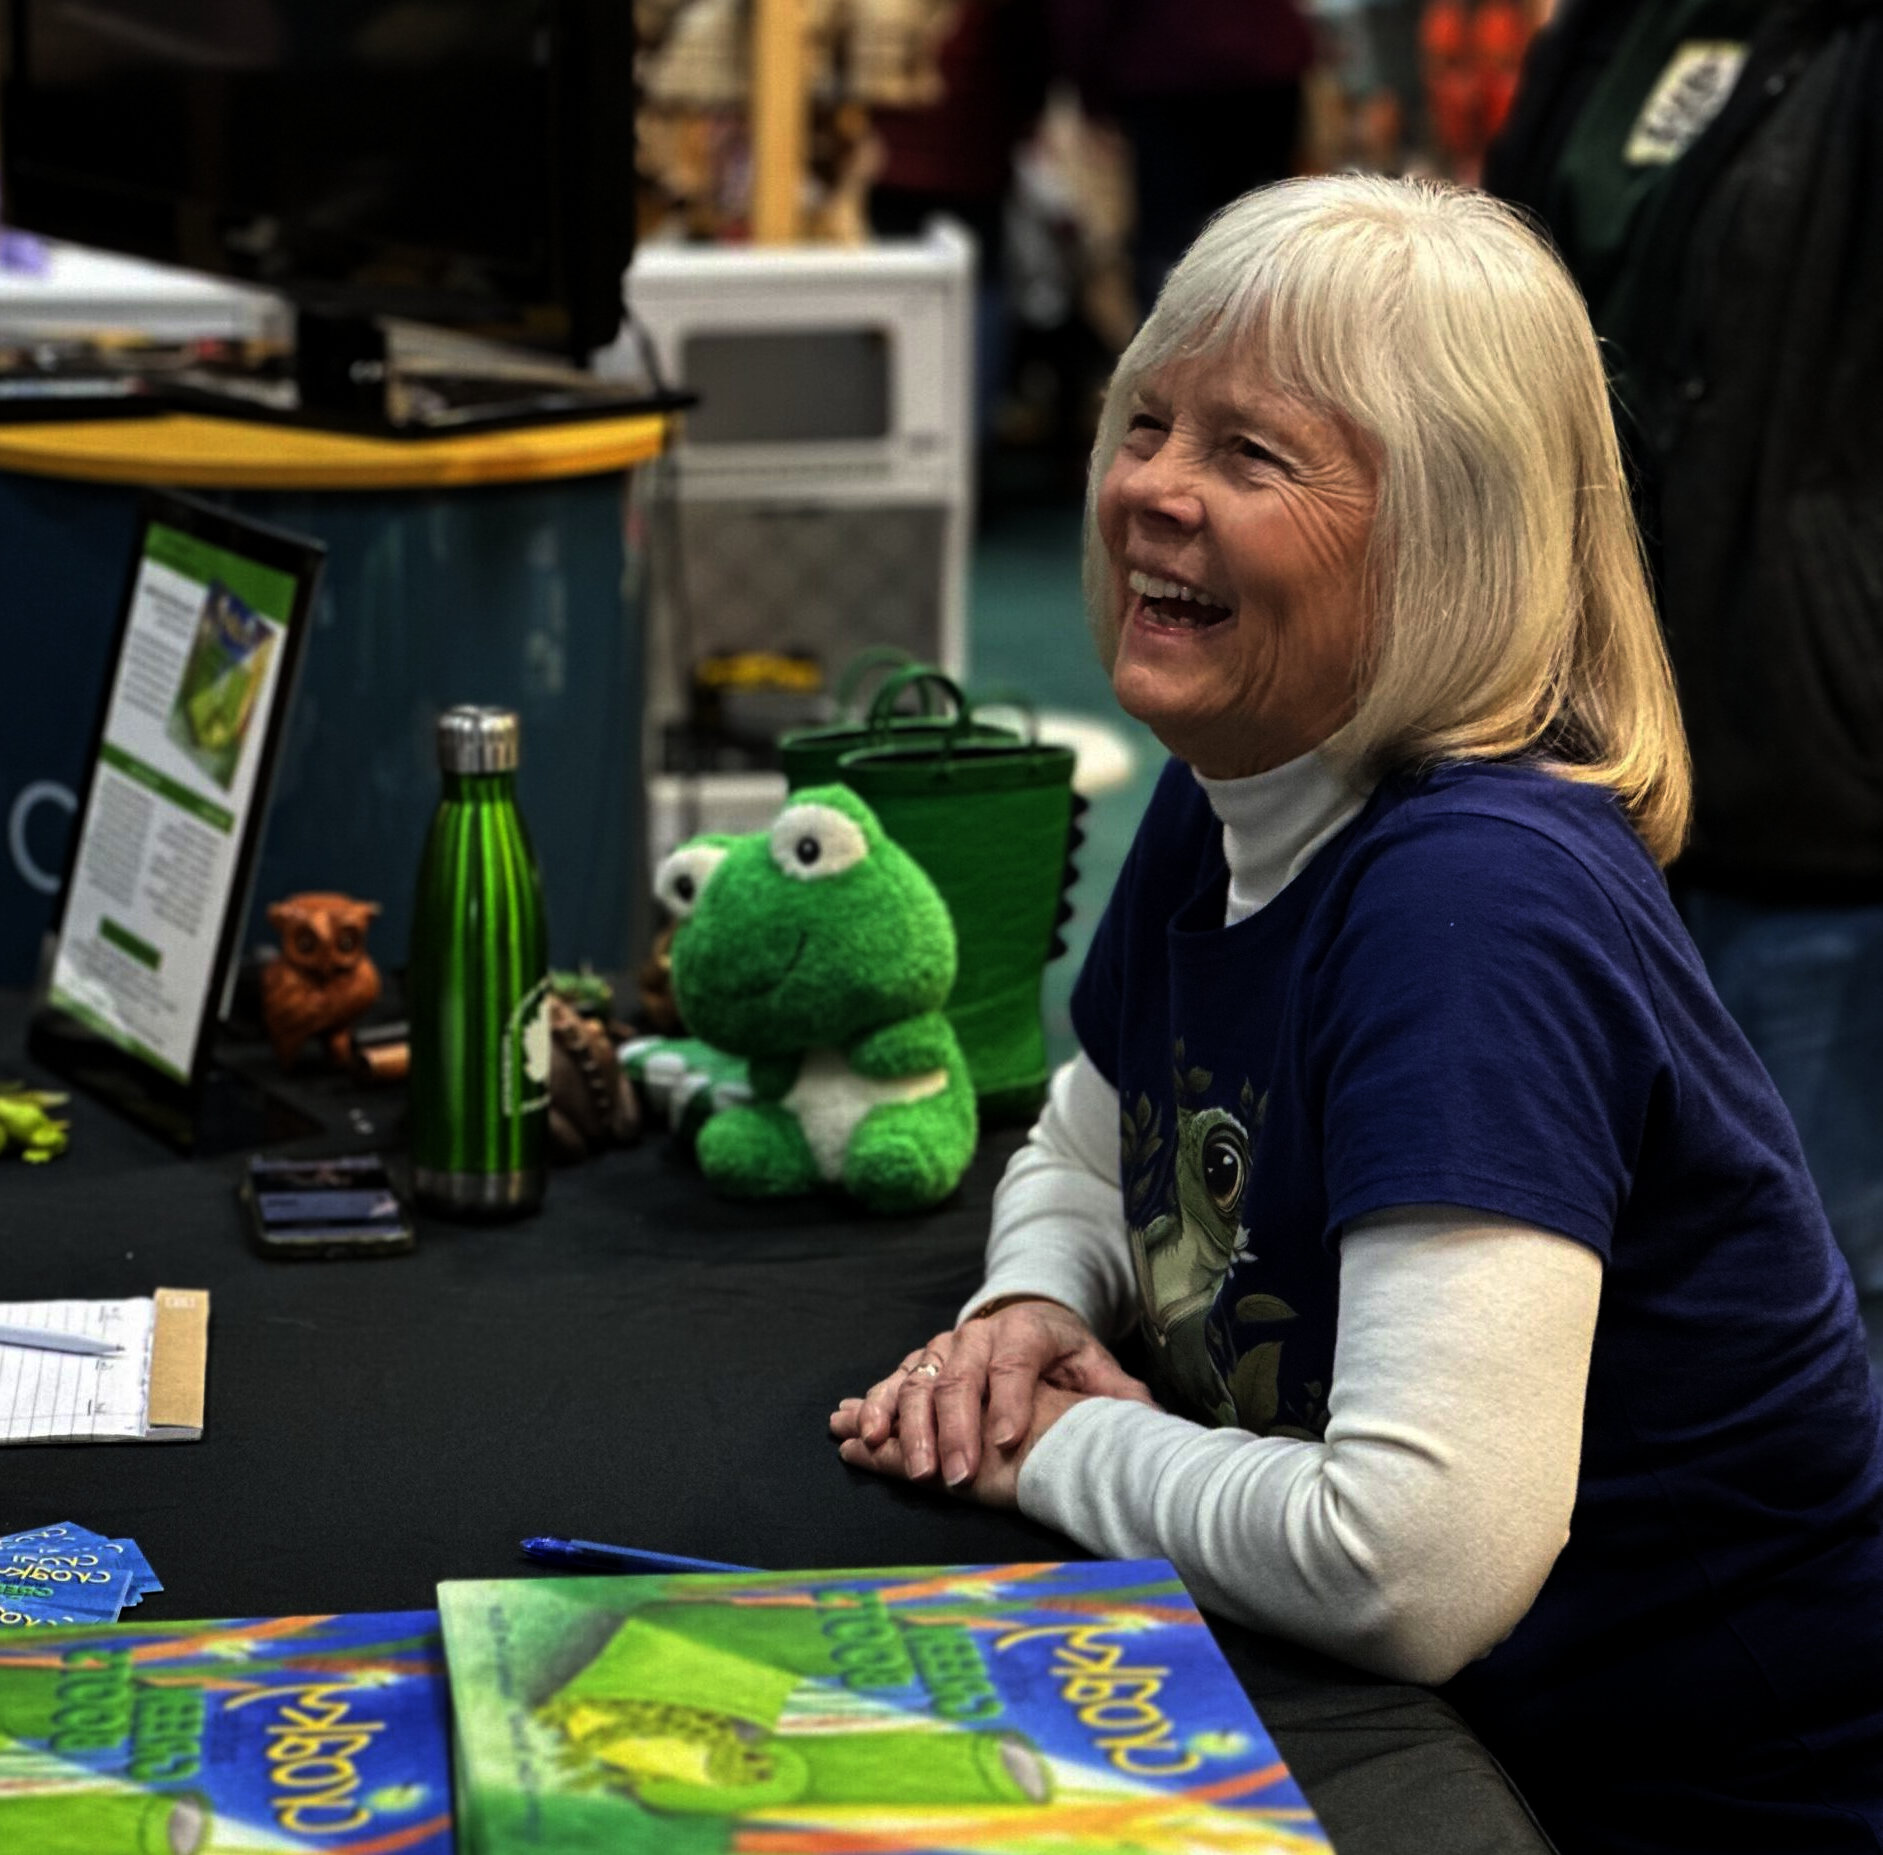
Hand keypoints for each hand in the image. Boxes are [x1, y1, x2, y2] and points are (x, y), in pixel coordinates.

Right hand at [828, 1298, 1153, 1501]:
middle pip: (960, 1378)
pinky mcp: (918, 1361)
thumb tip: (1149, 1419)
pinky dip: (874, 1408)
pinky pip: (892, 1383)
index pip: (1014, 1365)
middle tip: (957, 1478)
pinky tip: (860, 1435)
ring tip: (904, 1464)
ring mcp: (942, 1346)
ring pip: (919, 1381)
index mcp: (1024, 1331)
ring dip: (908, 1425)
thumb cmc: (1061, 1352)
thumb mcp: (1094, 1364)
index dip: (1009, 1402)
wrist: (1024, 1313)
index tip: (1007, 1443)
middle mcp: (977, 1334)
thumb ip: (1116, 1392)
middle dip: (955, 1430)